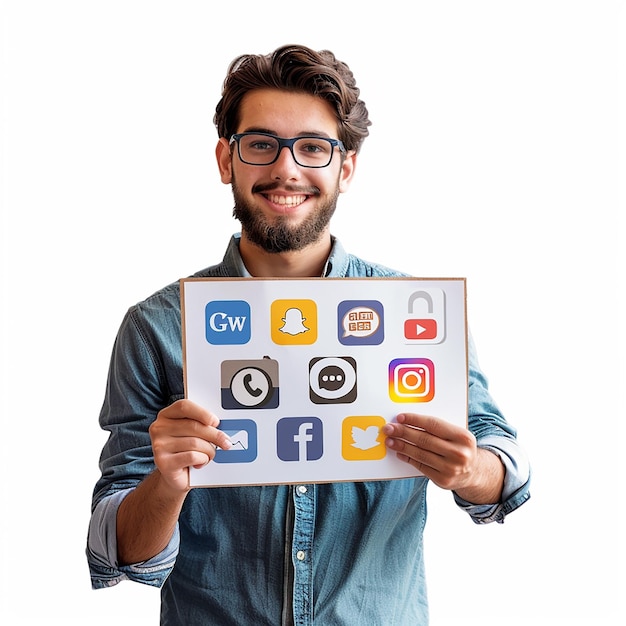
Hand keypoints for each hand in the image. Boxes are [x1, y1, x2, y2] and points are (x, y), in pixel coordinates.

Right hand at [149, 399, 231, 491]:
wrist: (177, 476)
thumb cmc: (187, 450)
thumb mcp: (193, 433)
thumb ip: (201, 424)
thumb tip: (220, 426)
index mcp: (166, 415)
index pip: (184, 406)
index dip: (202, 413)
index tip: (216, 421)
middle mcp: (159, 428)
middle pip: (194, 426)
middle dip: (215, 435)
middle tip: (226, 443)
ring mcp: (159, 445)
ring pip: (195, 442)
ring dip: (209, 451)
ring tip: (210, 455)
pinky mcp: (163, 462)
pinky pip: (192, 456)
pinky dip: (202, 460)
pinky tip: (201, 463)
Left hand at [382, 413, 503, 502]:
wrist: (473, 472)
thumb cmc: (459, 447)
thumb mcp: (456, 435)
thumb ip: (438, 428)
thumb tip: (409, 421)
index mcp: (463, 437)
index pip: (433, 424)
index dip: (414, 420)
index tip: (400, 417)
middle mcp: (459, 453)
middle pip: (424, 439)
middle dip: (403, 432)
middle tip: (389, 428)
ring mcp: (451, 468)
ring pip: (420, 454)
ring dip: (402, 446)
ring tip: (390, 440)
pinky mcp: (443, 480)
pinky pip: (421, 466)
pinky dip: (408, 458)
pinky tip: (399, 453)